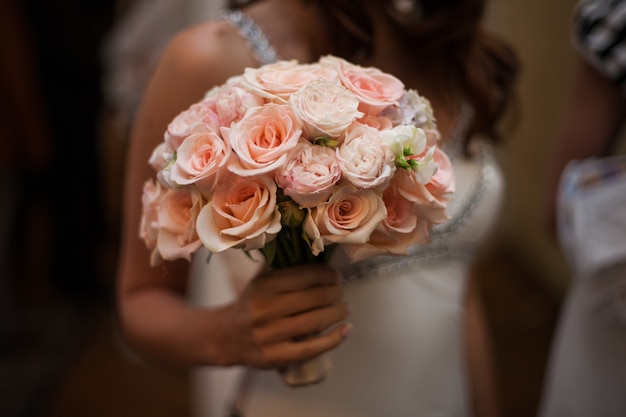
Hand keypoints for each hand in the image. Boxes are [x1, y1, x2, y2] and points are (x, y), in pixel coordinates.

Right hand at [219, 263, 350, 368]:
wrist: (226, 336)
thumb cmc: (251, 304)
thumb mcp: (261, 281)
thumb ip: (287, 271)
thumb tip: (323, 260)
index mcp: (263, 286)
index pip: (304, 276)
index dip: (326, 274)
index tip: (335, 275)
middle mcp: (265, 309)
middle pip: (312, 298)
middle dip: (334, 293)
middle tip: (341, 291)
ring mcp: (270, 335)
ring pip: (314, 322)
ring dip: (337, 313)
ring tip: (346, 308)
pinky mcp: (276, 356)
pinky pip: (312, 348)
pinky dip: (334, 339)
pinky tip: (346, 329)